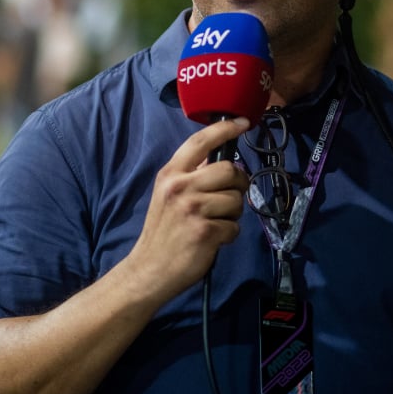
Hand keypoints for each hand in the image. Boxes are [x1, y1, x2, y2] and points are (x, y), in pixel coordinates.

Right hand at [123, 118, 250, 301]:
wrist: (149, 270)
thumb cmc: (163, 232)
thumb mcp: (168, 195)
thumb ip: (191, 176)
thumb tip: (221, 161)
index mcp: (170, 174)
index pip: (200, 141)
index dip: (225, 129)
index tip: (243, 122)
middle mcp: (180, 186)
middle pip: (230, 170)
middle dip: (238, 185)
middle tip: (229, 198)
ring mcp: (193, 208)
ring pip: (237, 199)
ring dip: (233, 214)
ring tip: (214, 223)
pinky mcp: (205, 231)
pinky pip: (235, 226)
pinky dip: (228, 235)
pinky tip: (212, 240)